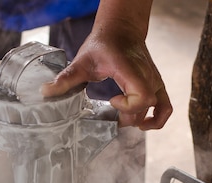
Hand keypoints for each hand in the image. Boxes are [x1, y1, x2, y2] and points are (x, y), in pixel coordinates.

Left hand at [41, 1, 171, 129]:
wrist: (121, 30)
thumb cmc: (103, 44)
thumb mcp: (81, 61)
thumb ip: (66, 78)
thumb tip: (45, 91)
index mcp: (131, 70)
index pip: (142, 96)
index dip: (128, 106)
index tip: (112, 101)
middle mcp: (147, 76)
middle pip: (146, 107)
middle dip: (128, 117)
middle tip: (110, 115)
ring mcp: (154, 81)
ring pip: (158, 109)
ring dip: (142, 120)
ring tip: (124, 122)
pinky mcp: (156, 84)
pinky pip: (165, 106)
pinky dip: (158, 118)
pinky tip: (143, 124)